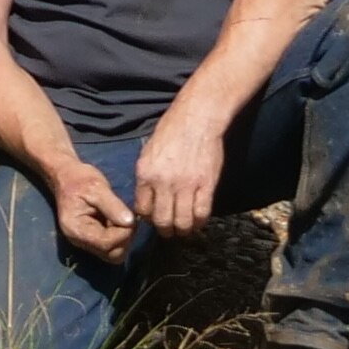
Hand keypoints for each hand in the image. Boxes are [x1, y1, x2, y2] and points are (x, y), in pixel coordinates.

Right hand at [51, 156, 136, 260]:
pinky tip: (117, 222)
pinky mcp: (91, 240)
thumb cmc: (79, 179)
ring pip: (112, 254)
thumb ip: (113, 206)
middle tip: (129, 219)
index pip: (107, 244)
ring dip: (123, 239)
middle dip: (125, 238)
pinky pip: (110, 247)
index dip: (124, 233)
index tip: (131, 217)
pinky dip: (118, 238)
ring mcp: (85, 242)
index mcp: (76, 229)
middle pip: (111, 255)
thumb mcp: (97, 187)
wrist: (65, 177)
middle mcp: (79, 241)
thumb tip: (130, 222)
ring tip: (122, 219)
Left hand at [134, 101, 225, 238]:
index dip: (148, 218)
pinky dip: (200, 222)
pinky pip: (202, 214)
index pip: (142, 210)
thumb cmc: (172, 130)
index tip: (154, 218)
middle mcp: (163, 182)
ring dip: (183, 230)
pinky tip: (198, 220)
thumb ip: (147, 177)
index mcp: (146, 173)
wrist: (197, 117)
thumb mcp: (149, 152)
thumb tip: (146, 199)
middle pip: (162, 221)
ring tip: (184, 228)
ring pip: (182, 222)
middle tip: (170, 230)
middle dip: (165, 230)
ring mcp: (186, 185)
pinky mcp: (206, 185)